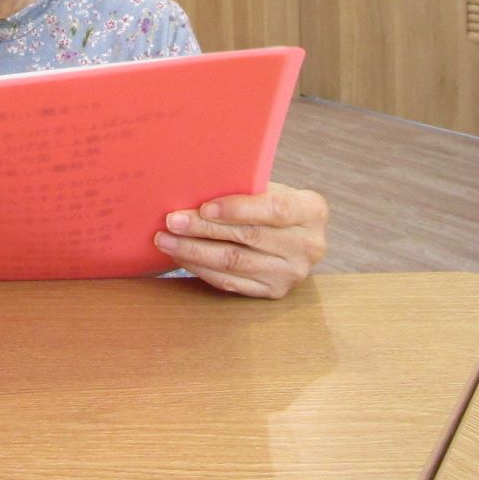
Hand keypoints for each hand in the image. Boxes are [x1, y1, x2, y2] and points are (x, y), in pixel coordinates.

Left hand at [154, 182, 327, 298]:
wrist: (295, 234)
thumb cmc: (273, 202)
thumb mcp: (271, 188)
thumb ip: (246, 189)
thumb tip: (194, 187)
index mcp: (312, 211)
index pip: (274, 209)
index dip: (238, 209)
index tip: (204, 207)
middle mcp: (309, 246)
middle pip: (249, 238)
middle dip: (204, 229)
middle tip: (171, 221)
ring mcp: (292, 274)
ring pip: (235, 263)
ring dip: (194, 252)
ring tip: (166, 240)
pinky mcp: (274, 292)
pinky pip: (232, 282)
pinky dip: (202, 269)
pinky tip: (181, 257)